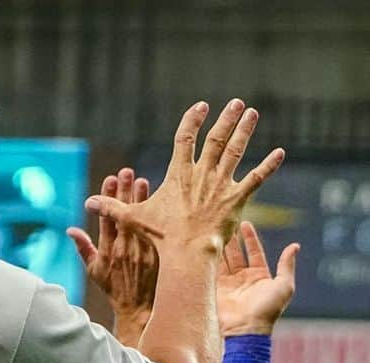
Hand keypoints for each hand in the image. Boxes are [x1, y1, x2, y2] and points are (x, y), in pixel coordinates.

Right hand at [67, 168, 157, 332]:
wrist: (138, 312)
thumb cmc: (115, 292)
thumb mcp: (95, 272)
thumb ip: (84, 249)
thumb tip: (70, 230)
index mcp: (108, 250)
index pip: (107, 217)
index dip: (108, 197)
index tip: (110, 178)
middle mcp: (124, 249)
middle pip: (125, 215)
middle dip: (125, 192)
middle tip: (127, 172)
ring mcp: (142, 253)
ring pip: (142, 222)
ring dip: (142, 201)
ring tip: (143, 181)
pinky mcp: (157, 258)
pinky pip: (158, 234)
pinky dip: (159, 219)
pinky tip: (162, 205)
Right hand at [84, 100, 284, 253]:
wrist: (187, 253)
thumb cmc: (161, 239)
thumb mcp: (134, 220)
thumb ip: (113, 209)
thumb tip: (88, 205)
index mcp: (179, 174)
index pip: (185, 139)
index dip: (192, 121)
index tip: (200, 107)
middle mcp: (202, 174)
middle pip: (215, 139)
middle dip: (225, 119)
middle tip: (236, 103)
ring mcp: (221, 185)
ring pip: (236, 151)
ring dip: (245, 131)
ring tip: (252, 113)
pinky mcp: (237, 200)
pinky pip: (256, 179)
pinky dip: (269, 166)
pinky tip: (281, 152)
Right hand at [216, 221, 298, 335]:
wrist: (247, 328)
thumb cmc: (268, 309)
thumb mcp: (284, 285)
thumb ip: (286, 265)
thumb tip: (295, 246)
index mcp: (260, 276)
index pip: (254, 252)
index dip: (250, 238)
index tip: (245, 223)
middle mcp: (243, 278)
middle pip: (236, 254)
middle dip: (232, 239)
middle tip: (227, 222)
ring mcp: (229, 284)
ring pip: (223, 259)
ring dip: (220, 245)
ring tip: (215, 229)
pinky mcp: (216, 289)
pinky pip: (212, 270)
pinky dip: (210, 258)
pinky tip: (206, 244)